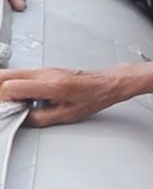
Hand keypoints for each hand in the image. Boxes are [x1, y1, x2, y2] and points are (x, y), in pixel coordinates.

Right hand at [0, 67, 126, 126]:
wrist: (107, 84)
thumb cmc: (93, 98)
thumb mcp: (66, 116)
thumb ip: (39, 118)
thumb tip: (19, 119)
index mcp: (52, 85)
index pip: (12, 86)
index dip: (4, 100)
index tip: (9, 110)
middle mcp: (45, 73)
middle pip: (4, 74)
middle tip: (5, 105)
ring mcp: (44, 69)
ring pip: (10, 73)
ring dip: (4, 87)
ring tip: (13, 103)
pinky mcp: (44, 70)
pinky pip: (20, 75)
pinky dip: (13, 85)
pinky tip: (22, 98)